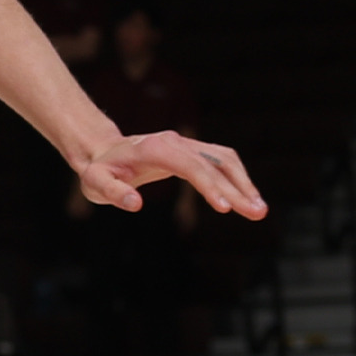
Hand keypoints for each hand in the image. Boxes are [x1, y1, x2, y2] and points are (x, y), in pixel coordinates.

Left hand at [76, 130, 266, 219]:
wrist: (103, 151)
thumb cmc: (99, 170)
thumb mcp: (95, 183)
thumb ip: (112, 192)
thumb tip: (134, 203)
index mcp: (154, 148)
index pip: (190, 166)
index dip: (209, 186)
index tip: (225, 209)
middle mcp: (174, 142)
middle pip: (213, 164)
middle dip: (236, 189)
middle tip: (257, 214)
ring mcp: (186, 144)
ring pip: (224, 160)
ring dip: (244, 183)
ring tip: (259, 210)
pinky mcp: (193, 151)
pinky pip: (222, 162)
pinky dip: (238, 178)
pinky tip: (248, 198)